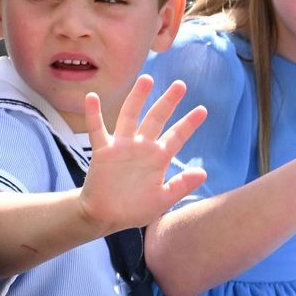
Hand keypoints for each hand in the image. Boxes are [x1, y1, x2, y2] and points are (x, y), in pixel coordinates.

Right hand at [77, 75, 207, 234]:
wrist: (105, 216)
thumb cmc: (134, 209)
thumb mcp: (162, 200)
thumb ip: (181, 186)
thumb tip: (203, 172)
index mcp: (158, 158)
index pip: (176, 136)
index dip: (189, 124)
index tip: (203, 109)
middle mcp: (141, 147)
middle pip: (156, 119)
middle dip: (168, 102)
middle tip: (180, 85)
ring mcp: (121, 147)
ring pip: (130, 116)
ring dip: (137, 98)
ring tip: (147, 79)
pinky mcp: (103, 152)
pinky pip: (97, 129)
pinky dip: (93, 114)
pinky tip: (92, 97)